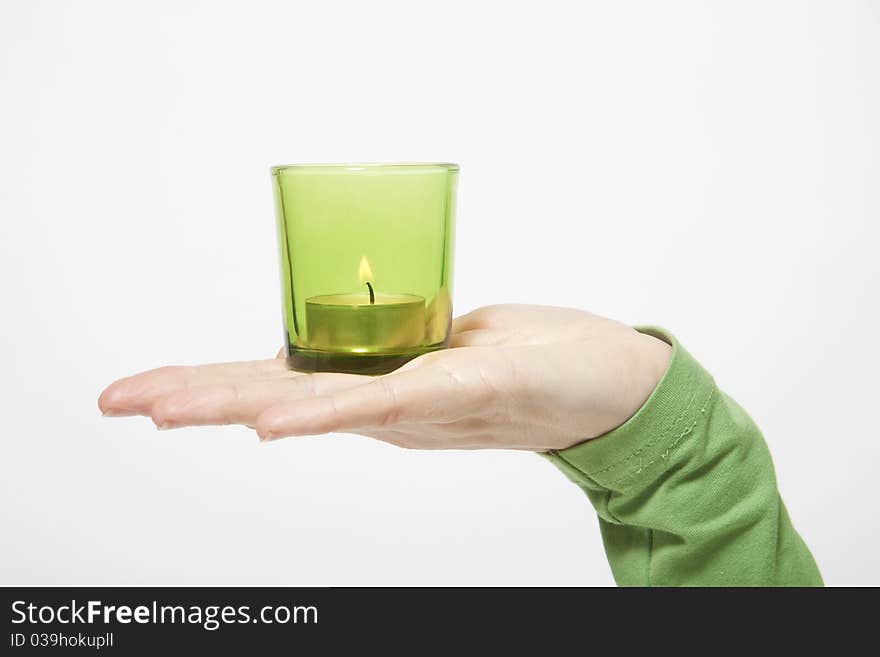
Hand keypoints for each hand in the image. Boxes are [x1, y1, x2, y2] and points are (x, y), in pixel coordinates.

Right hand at [98, 305, 670, 450]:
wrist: (611, 387)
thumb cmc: (531, 359)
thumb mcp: (450, 344)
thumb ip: (398, 349)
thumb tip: (359, 331)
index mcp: (376, 385)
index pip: (279, 383)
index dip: (209, 385)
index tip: (145, 391)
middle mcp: (386, 404)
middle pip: (278, 397)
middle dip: (195, 397)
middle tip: (119, 401)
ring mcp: (420, 404)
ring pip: (316, 404)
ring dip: (238, 404)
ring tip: (168, 409)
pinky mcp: (465, 392)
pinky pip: (386, 400)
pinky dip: (324, 410)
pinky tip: (272, 421)